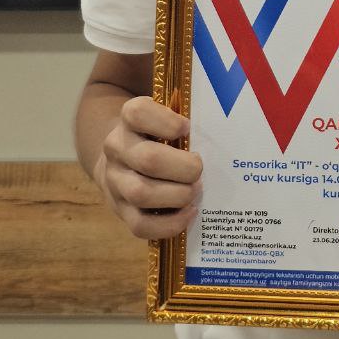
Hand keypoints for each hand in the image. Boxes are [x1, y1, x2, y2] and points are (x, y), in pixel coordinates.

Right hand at [96, 96, 202, 239]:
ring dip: (177, 195)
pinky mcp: (120, 210)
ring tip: (196, 190)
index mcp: (128, 119)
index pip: (138, 113)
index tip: (188, 127)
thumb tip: (222, 119)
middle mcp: (117, 149)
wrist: (119, 157)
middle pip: (148, 160)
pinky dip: (169, 224)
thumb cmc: (154, 132)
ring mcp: (115, 182)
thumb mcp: (162, 115)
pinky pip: (140, 225)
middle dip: (183, 168)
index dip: (167, 121)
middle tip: (200, 168)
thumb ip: (184, 112)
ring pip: (141, 194)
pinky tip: (190, 212)